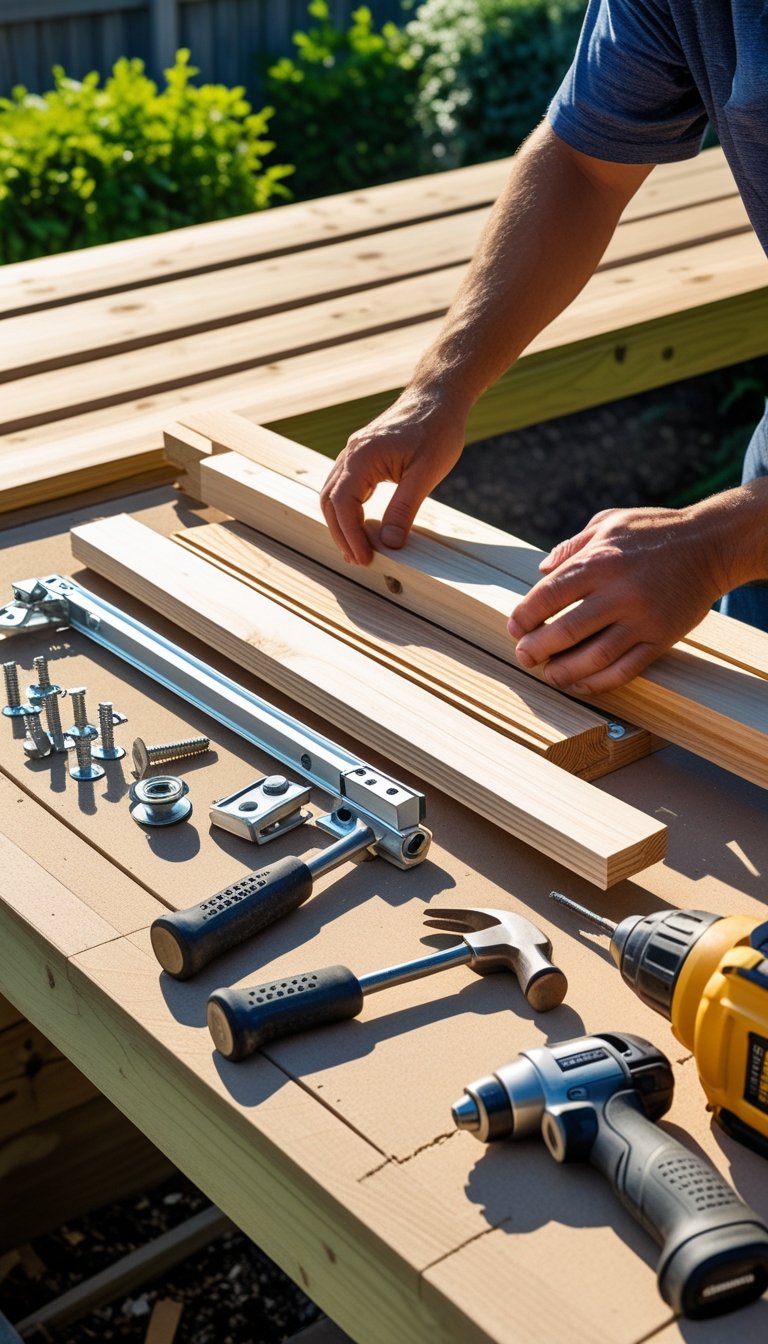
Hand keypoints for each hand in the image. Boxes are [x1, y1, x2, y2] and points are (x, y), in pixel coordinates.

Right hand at [320, 391, 465, 563]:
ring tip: (358, 549)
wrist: (439, 396)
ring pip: (334, 494)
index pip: (343, 504)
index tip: (365, 558)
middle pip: (330, 501)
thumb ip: (405, 508)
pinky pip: (345, 486)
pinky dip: (348, 509)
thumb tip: (390, 544)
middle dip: (341, 534)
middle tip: (360, 560)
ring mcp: (354, 453)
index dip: (350, 535)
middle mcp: (351, 454)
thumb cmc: (437, 428)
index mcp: (362, 456)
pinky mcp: (362, 456)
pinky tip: (362, 525)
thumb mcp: (426, 473)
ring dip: (342, 524)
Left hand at [506, 505, 728, 692]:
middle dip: (537, 649)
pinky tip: (582, 683)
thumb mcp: (609, 522)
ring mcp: (642, 618)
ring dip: (565, 671)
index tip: (515, 628)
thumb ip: (573, 546)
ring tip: (549, 674)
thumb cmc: (655, 530)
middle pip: (566, 630)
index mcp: (601, 560)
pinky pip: (626, 669)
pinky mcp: (661, 637)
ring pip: (595, 657)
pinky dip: (600, 682)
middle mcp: (620, 592)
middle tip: (524, 657)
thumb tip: (542, 571)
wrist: (712, 544)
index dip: (525, 616)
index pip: (550, 594)